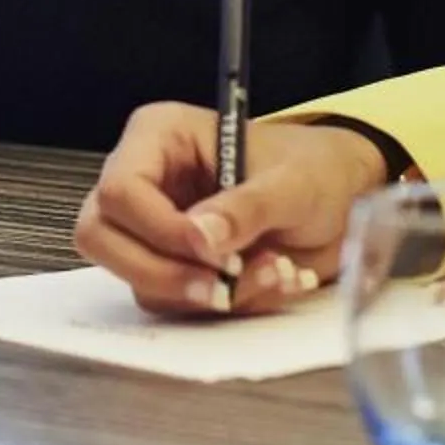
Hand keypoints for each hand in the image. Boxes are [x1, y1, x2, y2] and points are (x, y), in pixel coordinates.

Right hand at [73, 103, 389, 317]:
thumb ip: (246, 207)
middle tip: (224, 287)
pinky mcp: (173, 267)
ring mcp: (154, 228)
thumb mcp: (291, 182)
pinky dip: (222, 306)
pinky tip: (269, 283)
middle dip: (163, 273)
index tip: (215, 255)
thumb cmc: (314, 171)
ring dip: (205, 292)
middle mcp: (145, 181)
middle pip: (101, 237)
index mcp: (159, 138)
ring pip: (136, 280)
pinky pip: (172, 303)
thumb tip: (201, 240)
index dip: (158, 229)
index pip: (120, 189)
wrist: (343, 203)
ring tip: (273, 272)